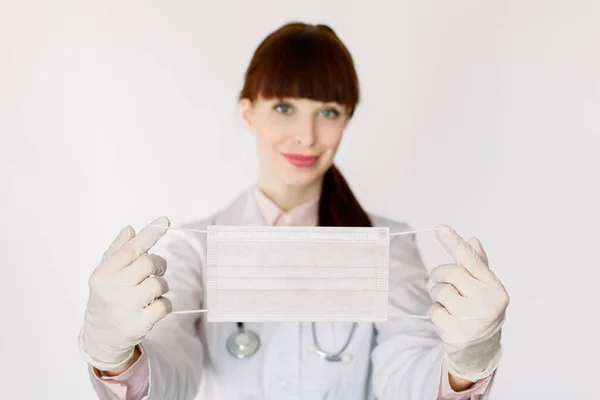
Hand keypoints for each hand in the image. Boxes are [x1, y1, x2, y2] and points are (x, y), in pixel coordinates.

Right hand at [78, 217, 172, 370]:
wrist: (100, 338)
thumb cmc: (106, 299)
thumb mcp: (105, 274)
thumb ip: (118, 251)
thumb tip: (130, 229)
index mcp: (103, 275)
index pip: (130, 249)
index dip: (150, 234)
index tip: (164, 221)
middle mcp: (112, 290)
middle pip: (149, 264)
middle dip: (158, 265)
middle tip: (155, 272)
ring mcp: (125, 309)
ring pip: (159, 284)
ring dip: (161, 287)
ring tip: (150, 294)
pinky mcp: (138, 325)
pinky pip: (164, 305)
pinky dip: (164, 305)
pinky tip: (153, 308)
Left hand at [428, 225, 509, 381]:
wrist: (480, 350)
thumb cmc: (480, 310)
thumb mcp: (484, 288)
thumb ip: (478, 265)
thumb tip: (472, 240)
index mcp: (495, 288)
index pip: (472, 260)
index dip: (454, 243)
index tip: (440, 228)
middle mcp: (487, 302)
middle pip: (451, 273)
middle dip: (441, 275)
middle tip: (443, 282)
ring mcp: (471, 318)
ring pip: (439, 290)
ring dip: (437, 294)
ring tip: (449, 304)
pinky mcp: (455, 331)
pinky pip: (433, 309)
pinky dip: (435, 311)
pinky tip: (447, 318)